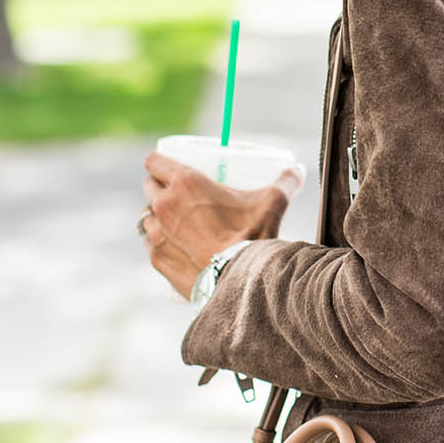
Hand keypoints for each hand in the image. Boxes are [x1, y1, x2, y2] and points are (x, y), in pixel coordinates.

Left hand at [139, 151, 301, 299]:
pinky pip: (150, 244)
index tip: (167, 166)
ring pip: (146, 216)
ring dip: (156, 216)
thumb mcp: (273, 203)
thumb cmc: (254, 236)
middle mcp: (164, 204)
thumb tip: (297, 170)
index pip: (154, 161)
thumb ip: (285, 182)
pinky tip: (173, 245)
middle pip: (148, 186)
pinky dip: (159, 242)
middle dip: (158, 186)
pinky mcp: (157, 259)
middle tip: (176, 192)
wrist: (241, 281)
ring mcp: (157, 233)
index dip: (159, 162)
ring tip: (174, 221)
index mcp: (185, 182)